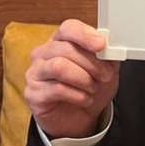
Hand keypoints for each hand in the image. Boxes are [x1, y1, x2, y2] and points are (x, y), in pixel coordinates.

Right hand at [24, 19, 119, 138]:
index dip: (85, 35)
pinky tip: (85, 99)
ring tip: (93, 87)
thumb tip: (111, 47)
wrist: (80, 117)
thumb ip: (108, 55)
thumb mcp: (106, 68)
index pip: (68, 28)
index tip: (101, 45)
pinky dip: (77, 95)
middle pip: (66, 48)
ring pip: (59, 66)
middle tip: (106, 75)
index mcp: (62, 40)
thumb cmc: (90, 87)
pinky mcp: (33, 93)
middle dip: (91, 63)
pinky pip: (56, 89)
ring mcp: (35, 72)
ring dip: (83, 78)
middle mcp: (44, 52)